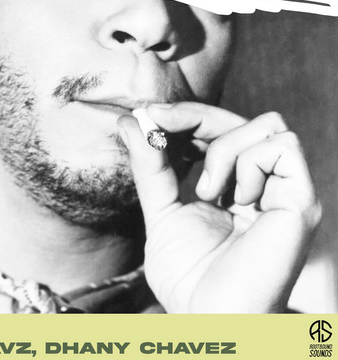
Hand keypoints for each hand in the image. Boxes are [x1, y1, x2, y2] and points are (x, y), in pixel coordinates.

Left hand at [117, 102, 320, 312]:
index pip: (218, 130)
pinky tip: (236, 199)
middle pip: (240, 118)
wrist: (208, 319)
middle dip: (194, 113)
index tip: (148, 115)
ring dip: (223, 148)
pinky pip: (282, 146)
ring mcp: (285, 192)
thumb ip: (149, 165)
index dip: (186, 114)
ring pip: (265, 125)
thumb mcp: (160, 208)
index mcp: (233, 186)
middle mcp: (263, 185)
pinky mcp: (301, 201)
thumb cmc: (187, 276)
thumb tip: (131, 120)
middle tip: (158, 121)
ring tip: (208, 192)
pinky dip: (249, 162)